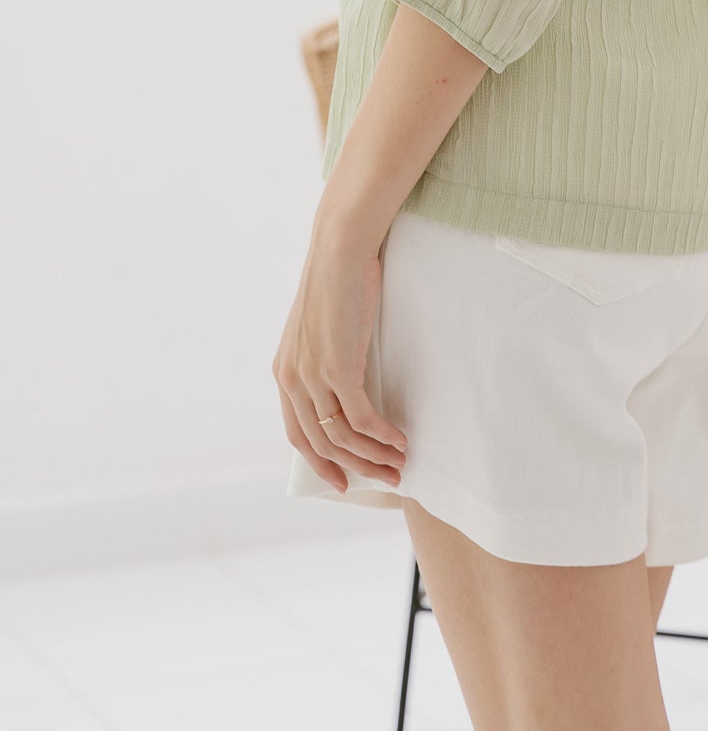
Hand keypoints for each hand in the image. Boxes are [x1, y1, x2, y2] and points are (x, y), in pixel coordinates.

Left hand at [272, 223, 407, 494]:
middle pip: (319, 444)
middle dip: (355, 468)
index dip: (321, 462)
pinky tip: (400, 440)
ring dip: (373, 455)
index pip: (297, 434)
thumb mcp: (324, 328)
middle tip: (385, 479)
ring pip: (341, 437)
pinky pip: (360, 418)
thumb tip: (351, 385)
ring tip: (401, 462)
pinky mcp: (336, 368)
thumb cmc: (340, 281)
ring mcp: (312, 375)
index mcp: (284, 372)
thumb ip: (327, 359)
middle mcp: (292, 379)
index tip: (343, 481)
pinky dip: (381, 435)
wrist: (340, 249)